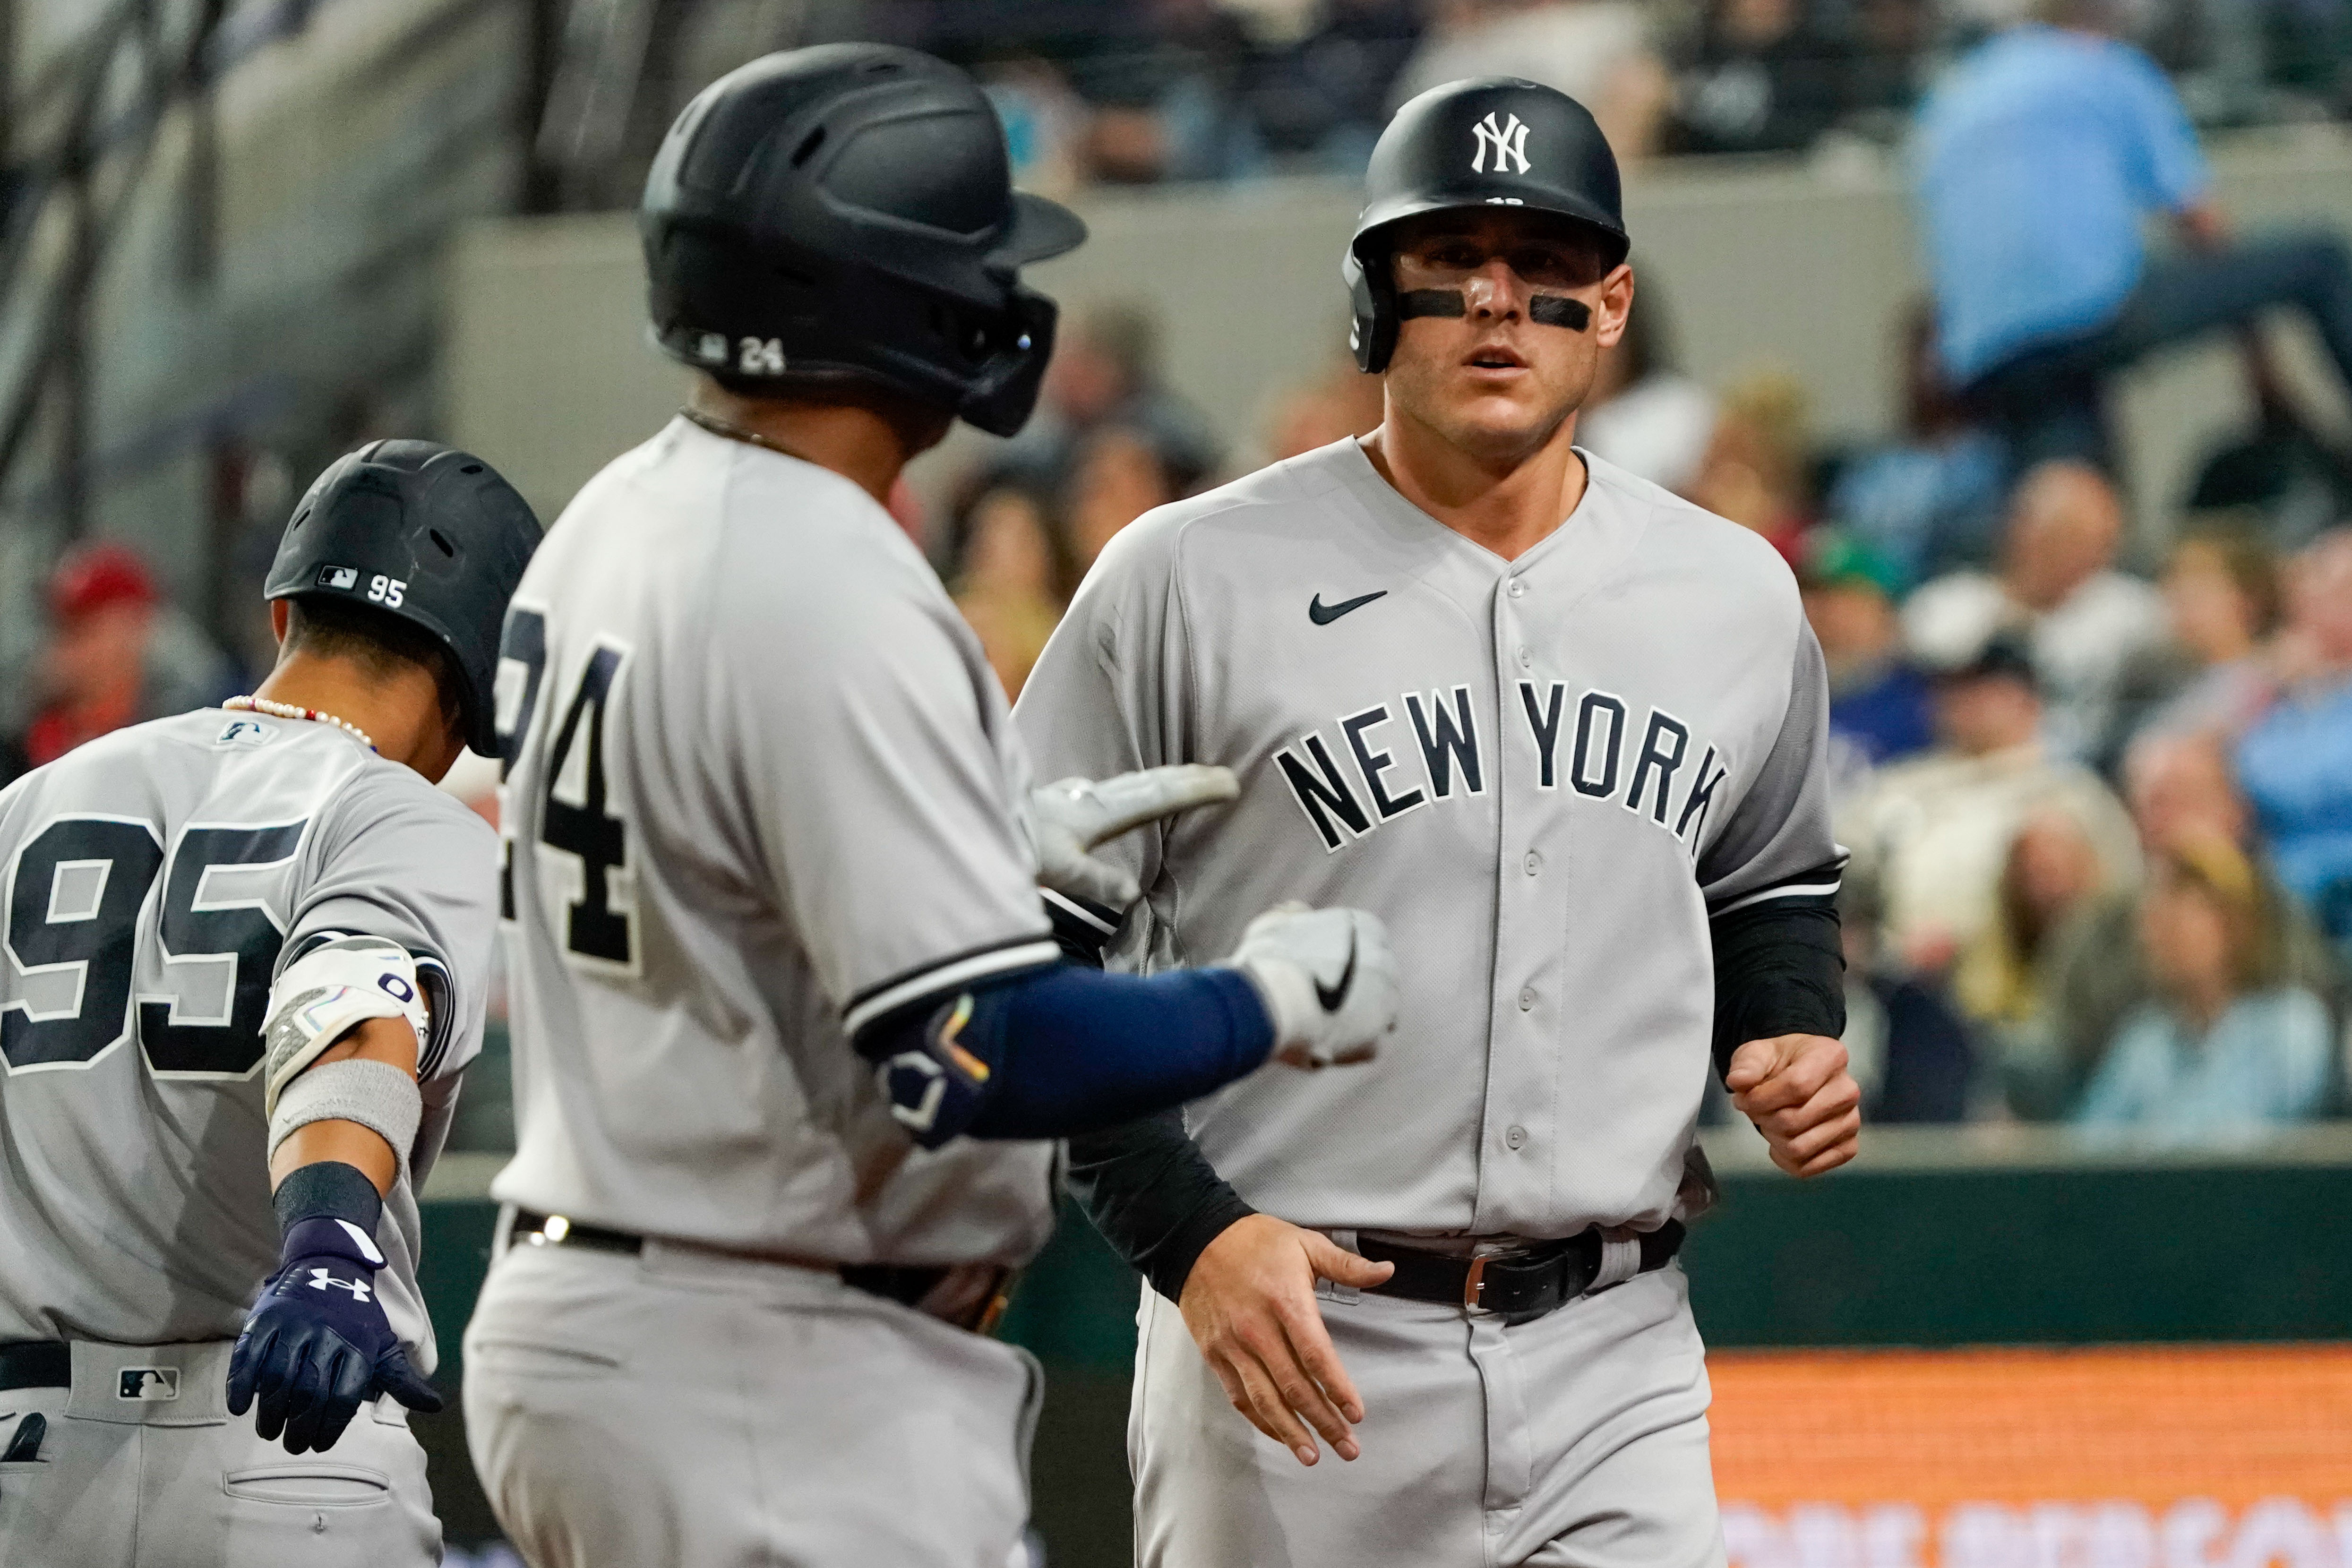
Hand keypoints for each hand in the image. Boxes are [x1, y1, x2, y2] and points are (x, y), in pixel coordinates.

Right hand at [227, 1217, 441, 1452]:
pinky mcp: (265, 1319)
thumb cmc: (357, 1318)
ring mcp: (293, 1325)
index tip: (320, 1445)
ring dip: (270, 1412)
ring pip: (277, 1378)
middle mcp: (326, 1335)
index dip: (331, 1427)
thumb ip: (402, 1380)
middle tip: (294, 1445)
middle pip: (309, 1392)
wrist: (329, 1266)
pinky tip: (241, 1407)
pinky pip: (248, 1356)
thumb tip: (434, 1407)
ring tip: (270, 1430)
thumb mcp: (383, 1345)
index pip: (344, 1397)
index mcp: (358, 1345)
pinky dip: (241, 1384)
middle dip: (299, 1427)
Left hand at [1027, 765, 1238, 906]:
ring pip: (1126, 784)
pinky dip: (1124, 792)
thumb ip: (1096, 879)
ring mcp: (1072, 797)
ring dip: (1158, 781)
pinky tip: (1110, 797)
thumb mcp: (1057, 869)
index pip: (1156, 796)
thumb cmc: (1012, 845)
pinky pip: (1104, 793)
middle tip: (1222, 774)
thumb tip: (1133, 890)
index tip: (1231, 783)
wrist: (964, 818)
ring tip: (1182, 779)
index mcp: (1096, 811)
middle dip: (1187, 778)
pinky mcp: (1056, 803)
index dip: (1195, 791)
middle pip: (1147, 782)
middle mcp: (1088, 797)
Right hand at [1179, 1215, 1393, 1465]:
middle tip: (1348, 1448)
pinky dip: (1260, 1419)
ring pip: (1265, 1399)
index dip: (1337, 1388)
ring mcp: (1233, 1345)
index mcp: (1285, 1302)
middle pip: (1294, 1387)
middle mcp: (1258, 1329)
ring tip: (1313, 1456)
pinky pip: (1239, 1395)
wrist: (1195, 1239)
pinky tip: (1280, 1433)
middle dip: (1323, 1422)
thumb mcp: (1305, 1244)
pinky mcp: (1215, 1354)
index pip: (1316, 1356)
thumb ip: (1347, 1265)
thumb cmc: (1256, 1242)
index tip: (1356, 1414)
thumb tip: (1386, 1271)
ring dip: (1291, 1432)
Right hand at [1224, 904, 1398, 1067]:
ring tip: (1314, 1028)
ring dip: (1350, 1025)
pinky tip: (1318, 1045)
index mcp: (1365, 927)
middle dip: (1351, 998)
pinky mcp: (1378, 1035)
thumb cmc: (1266, 961)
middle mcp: (1385, 959)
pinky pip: (1366, 1047)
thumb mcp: (1276, 926)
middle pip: (1373, 985)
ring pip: (1373, 1018)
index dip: (1342, 970)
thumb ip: (1293, 918)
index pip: (1366, 951)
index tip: (1319, 980)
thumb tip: (1296, 911)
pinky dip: (1346, 1050)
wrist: (1272, 999)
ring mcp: (1387, 998)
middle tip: (1317, 1008)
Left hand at [1725, 1033, 1860, 1176]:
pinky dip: (1783, 1158)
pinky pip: (1806, 1168)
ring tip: (1770, 1120)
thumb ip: (1747, 1065)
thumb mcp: (1757, 1053)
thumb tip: (1738, 1081)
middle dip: (1763, 1118)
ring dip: (1772, 1138)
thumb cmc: (1778, 1064)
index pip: (1796, 1086)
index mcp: (1830, 1057)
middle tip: (1756, 1109)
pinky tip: (1781, 1139)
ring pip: (1798, 1148)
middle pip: (1793, 1121)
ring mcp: (1851, 1122)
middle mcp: (1848, 1090)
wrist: (1797, 1076)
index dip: (1761, 1098)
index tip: (1742, 1099)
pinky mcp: (1848, 1148)